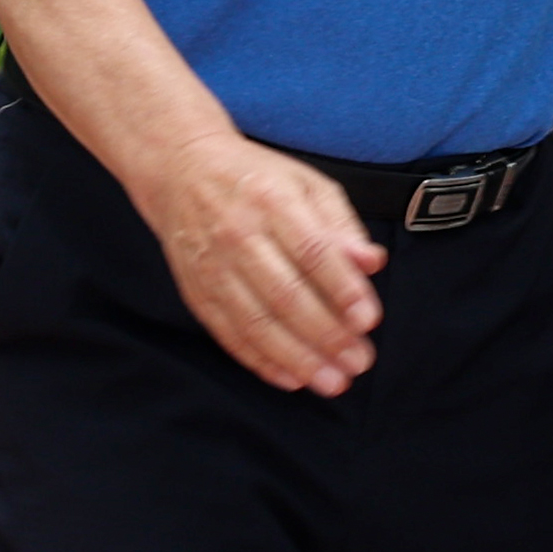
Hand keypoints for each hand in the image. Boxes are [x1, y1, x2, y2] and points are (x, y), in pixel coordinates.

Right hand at [141, 131, 385, 396]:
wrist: (181, 170)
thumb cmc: (257, 179)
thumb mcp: (307, 184)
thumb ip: (342, 225)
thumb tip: (371, 262)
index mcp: (272, 200)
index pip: (312, 251)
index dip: (342, 288)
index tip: (369, 320)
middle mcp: (238, 234)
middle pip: (285, 294)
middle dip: (326, 334)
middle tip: (359, 360)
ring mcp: (213, 266)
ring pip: (257, 322)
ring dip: (298, 358)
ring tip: (333, 381)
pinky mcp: (197, 292)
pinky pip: (230, 335)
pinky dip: (261, 361)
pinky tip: (292, 379)